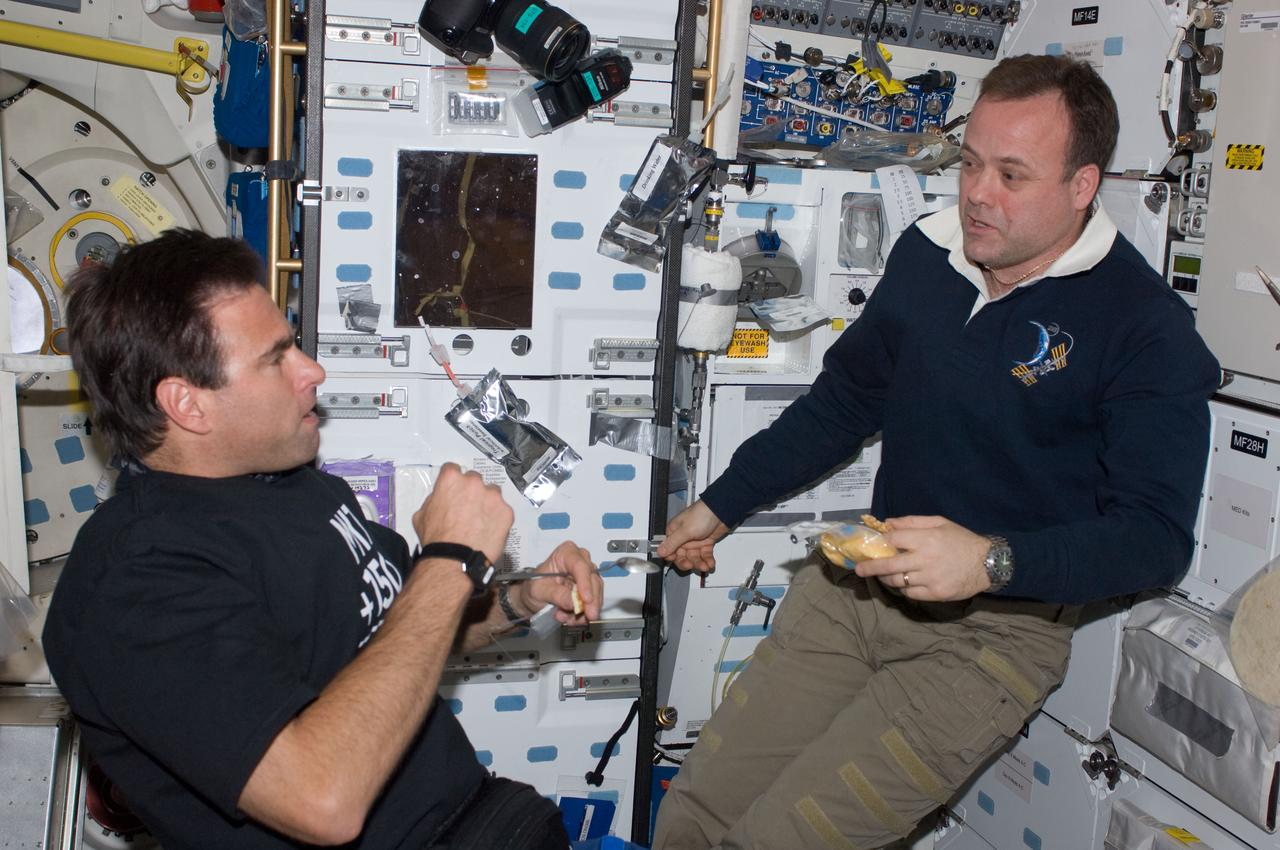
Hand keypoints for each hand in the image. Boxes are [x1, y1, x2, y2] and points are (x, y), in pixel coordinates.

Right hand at [412, 463, 513, 564]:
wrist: (454, 559)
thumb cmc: (434, 538)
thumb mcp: (422, 514)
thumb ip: (434, 499)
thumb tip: (441, 498)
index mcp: (451, 479)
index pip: (452, 469)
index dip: (452, 480)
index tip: (453, 490)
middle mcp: (474, 482)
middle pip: (474, 479)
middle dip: (471, 491)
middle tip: (467, 509)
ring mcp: (493, 496)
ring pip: (492, 493)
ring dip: (487, 502)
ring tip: (481, 521)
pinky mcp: (507, 511)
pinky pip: (503, 511)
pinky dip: (498, 518)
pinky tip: (489, 530)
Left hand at [513, 541, 601, 624]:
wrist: (534, 598)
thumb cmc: (534, 587)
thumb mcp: (539, 590)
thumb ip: (556, 595)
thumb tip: (573, 602)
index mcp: (566, 553)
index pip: (579, 565)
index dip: (585, 582)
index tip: (586, 599)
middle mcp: (580, 561)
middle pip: (592, 579)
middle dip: (591, 600)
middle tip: (587, 616)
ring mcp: (587, 577)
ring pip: (596, 592)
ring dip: (586, 610)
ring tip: (568, 619)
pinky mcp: (590, 591)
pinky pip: (594, 603)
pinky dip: (584, 614)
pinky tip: (570, 619)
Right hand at [656, 500, 728, 572]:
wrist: (721, 511)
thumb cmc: (702, 514)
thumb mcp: (685, 530)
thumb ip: (672, 543)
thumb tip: (659, 551)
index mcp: (674, 533)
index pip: (669, 550)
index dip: (673, 559)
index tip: (680, 563)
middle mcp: (683, 538)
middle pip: (681, 557)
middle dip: (687, 563)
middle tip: (691, 566)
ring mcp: (694, 541)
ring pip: (694, 558)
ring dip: (699, 563)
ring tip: (705, 566)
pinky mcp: (705, 543)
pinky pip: (704, 556)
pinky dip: (707, 560)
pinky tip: (710, 563)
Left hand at [853, 515, 991, 601]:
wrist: (988, 563)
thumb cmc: (962, 540)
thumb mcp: (939, 522)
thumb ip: (912, 522)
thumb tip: (888, 522)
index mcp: (926, 539)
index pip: (893, 540)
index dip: (881, 542)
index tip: (874, 545)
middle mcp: (925, 559)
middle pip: (889, 565)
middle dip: (870, 567)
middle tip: (859, 570)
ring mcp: (930, 578)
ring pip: (898, 581)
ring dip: (887, 578)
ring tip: (883, 575)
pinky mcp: (935, 594)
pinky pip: (911, 594)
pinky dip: (905, 589)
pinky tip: (906, 583)